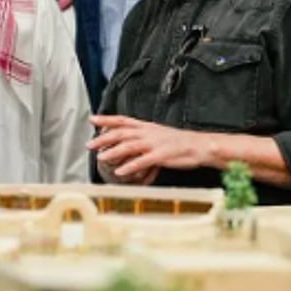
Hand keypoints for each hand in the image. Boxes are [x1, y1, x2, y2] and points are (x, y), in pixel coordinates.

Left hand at [88, 115, 207, 179]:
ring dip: (113, 152)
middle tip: (90, 144)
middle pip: (122, 132)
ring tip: (101, 158)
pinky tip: (120, 172)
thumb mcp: (158, 134)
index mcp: (147, 126)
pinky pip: (143, 161)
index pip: (123, 120)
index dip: (107, 118)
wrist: (200, 145)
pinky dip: (130, 166)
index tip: (92, 119)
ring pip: (130, 145)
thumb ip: (142, 137)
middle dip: (104, 138)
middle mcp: (148, 132)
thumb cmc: (179, 142)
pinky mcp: (162, 155)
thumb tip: (126, 142)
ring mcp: (155, 143)